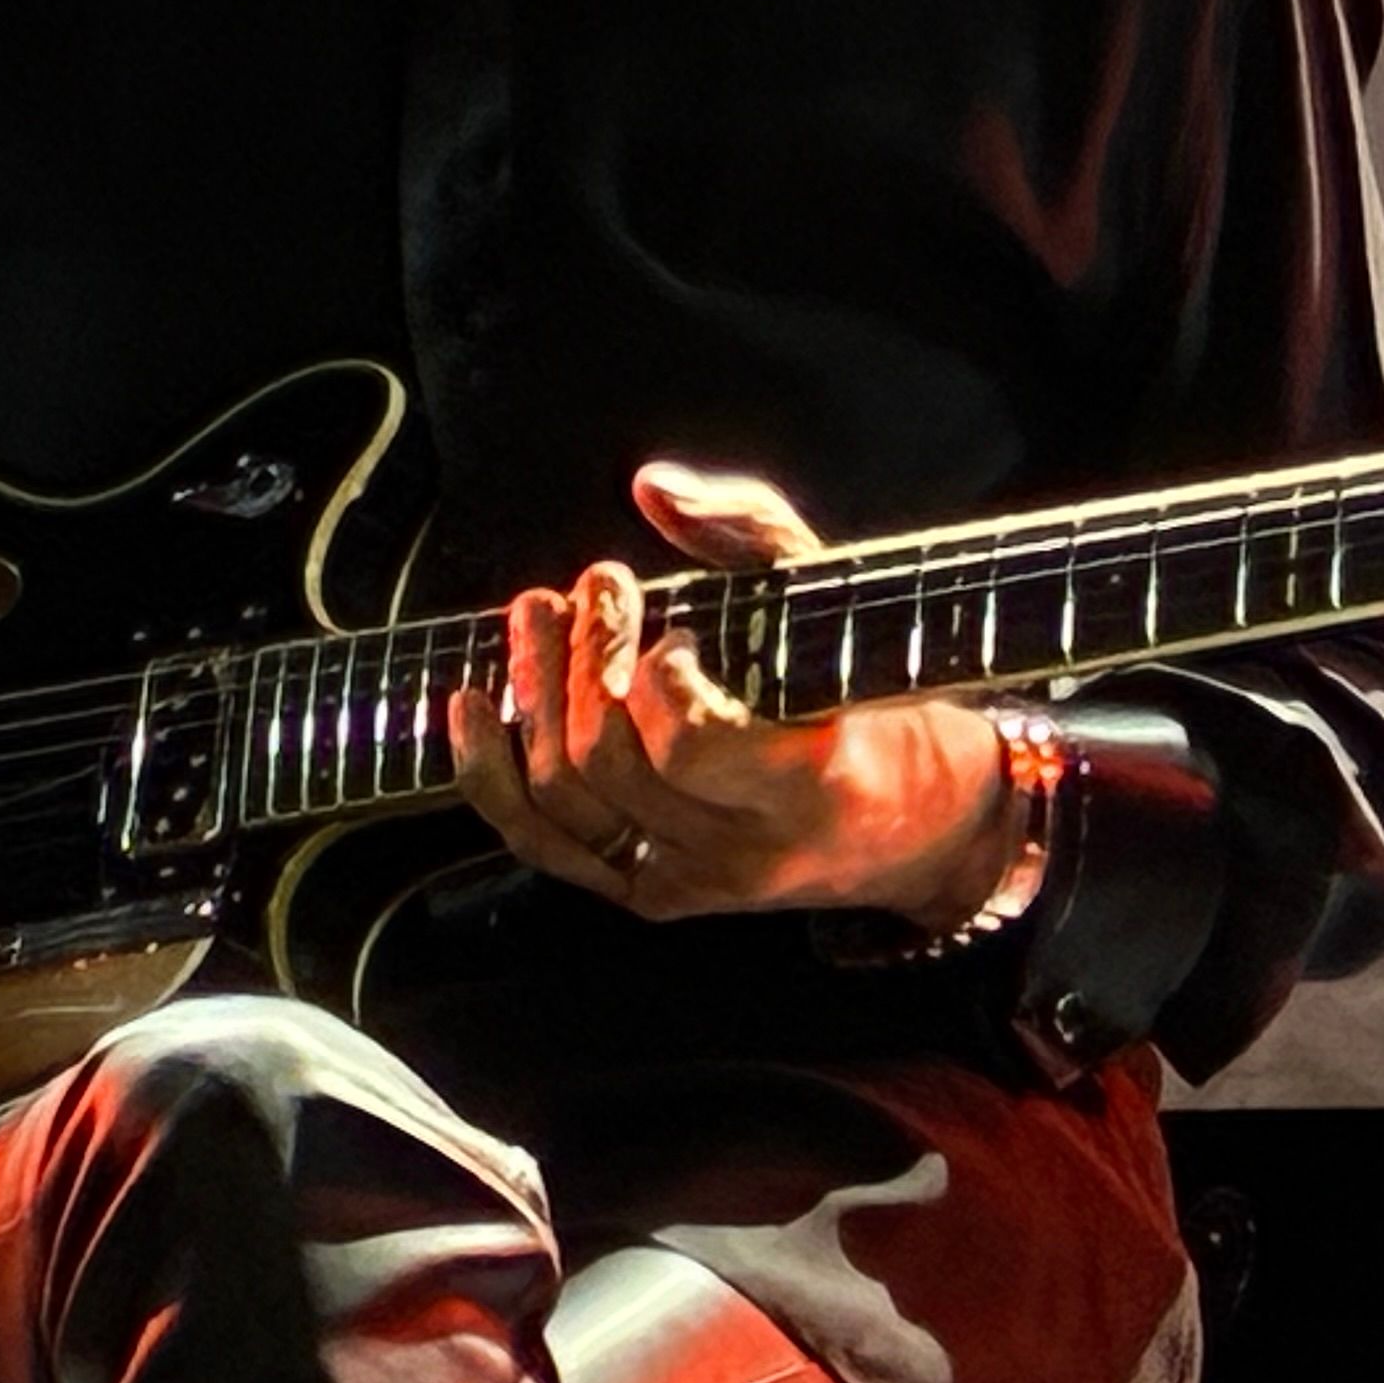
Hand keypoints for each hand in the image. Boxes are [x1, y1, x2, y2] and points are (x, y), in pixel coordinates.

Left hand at [447, 463, 1019, 931]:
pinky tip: (468, 706)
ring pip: (564, 798)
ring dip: (533, 693)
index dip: (656, 670)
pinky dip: (489, 775)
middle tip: (594, 589)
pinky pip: (542, 845)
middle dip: (582, 658)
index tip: (674, 623)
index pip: (691, 742)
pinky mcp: (647, 894)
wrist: (915, 824)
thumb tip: (650, 488)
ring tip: (537, 618)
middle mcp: (741, 851)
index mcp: (807, 784)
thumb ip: (750, 530)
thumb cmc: (873, 696)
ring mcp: (687, 882)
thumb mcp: (835, 600)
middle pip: (609, 760)